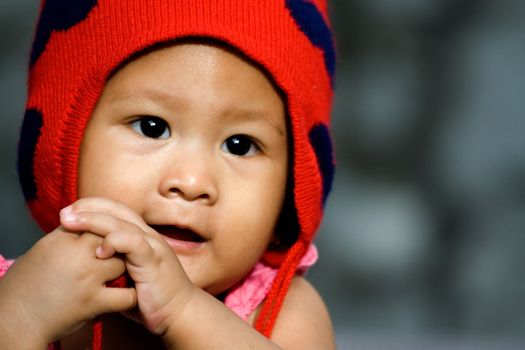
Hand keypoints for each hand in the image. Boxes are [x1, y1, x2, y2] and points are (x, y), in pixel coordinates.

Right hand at [0, 226, 135, 345]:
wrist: (15, 318)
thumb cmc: (28, 282)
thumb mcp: (45, 248)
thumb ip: (69, 233)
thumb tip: (89, 220)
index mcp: (63, 239)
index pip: (96, 221)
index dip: (104, 230)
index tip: (105, 240)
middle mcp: (76, 254)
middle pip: (112, 237)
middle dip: (118, 245)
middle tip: (120, 254)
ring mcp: (87, 277)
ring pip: (123, 261)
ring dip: (126, 267)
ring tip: (125, 272)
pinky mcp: (94, 301)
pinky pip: (126, 295)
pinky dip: (131, 295)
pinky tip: (129, 293)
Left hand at [60, 197, 196, 334]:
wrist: (179, 311)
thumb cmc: (151, 296)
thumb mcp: (127, 274)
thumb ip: (112, 263)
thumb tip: (84, 261)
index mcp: (141, 235)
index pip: (116, 210)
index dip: (92, 207)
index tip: (68, 214)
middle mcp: (147, 234)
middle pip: (116, 209)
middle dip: (87, 208)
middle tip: (63, 214)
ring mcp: (152, 245)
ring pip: (121, 222)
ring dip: (92, 220)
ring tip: (69, 223)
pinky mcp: (154, 259)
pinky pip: (133, 242)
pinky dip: (114, 241)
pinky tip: (99, 251)